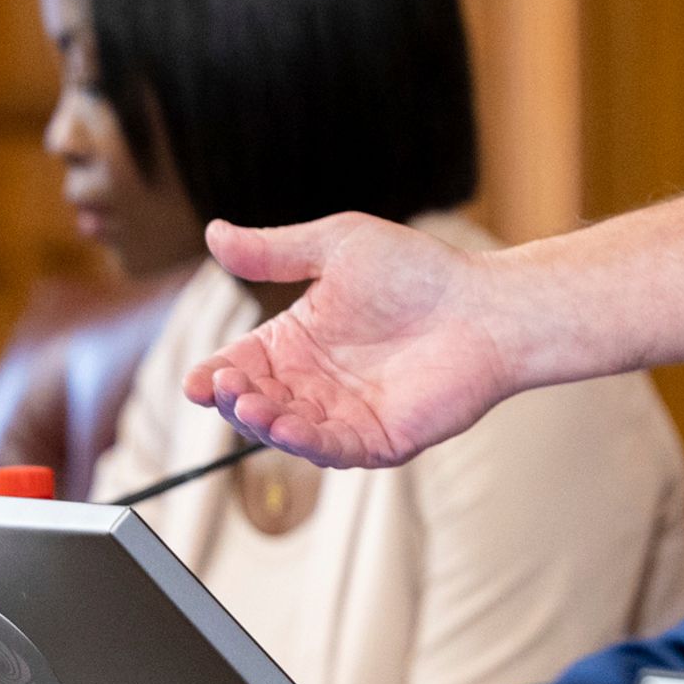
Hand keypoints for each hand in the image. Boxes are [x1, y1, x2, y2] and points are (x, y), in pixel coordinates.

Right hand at [186, 214, 529, 469]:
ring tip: (249, 405)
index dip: (215, 376)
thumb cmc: (419, 272)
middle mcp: (315, 382)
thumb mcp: (336, 247)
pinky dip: (306, 443)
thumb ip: (273, 250)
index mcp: (298, 339)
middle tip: (224, 388)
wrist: (486, 306)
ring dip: (263, 423)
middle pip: (257, 402)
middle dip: (235, 400)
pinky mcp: (378, 439)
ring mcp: (345, 413)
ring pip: (287, 430)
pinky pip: (333, 449)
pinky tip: (287, 428)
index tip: (196, 381)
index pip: (241, 364)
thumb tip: (214, 234)